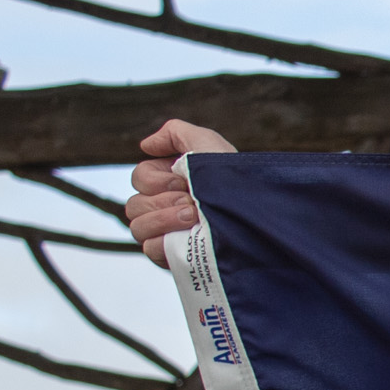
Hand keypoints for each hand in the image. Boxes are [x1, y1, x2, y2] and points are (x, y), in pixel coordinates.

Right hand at [129, 119, 233, 265]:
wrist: (256, 214)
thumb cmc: (234, 178)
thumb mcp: (207, 145)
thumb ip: (175, 133)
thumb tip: (145, 145)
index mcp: (171, 183)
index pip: (139, 177)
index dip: (158, 178)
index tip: (184, 180)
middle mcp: (166, 208)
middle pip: (134, 203)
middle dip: (164, 199)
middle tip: (192, 202)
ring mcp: (169, 234)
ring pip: (137, 226)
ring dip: (164, 218)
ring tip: (194, 217)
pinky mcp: (175, 256)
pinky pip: (148, 248)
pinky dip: (165, 240)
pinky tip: (189, 235)